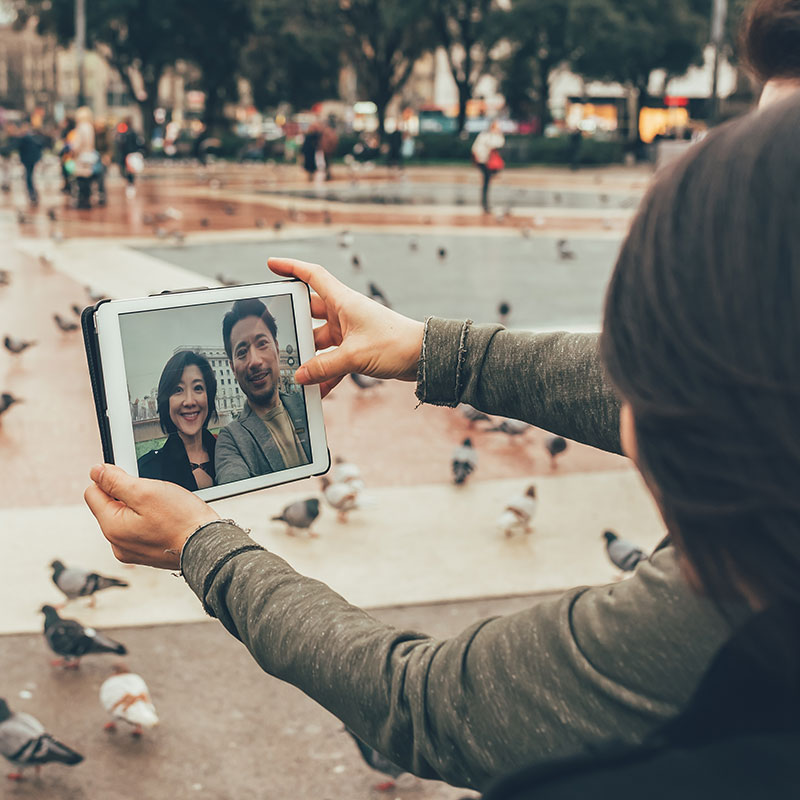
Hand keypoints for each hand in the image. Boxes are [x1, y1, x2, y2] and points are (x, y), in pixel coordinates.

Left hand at [84, 464, 219, 569]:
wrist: (209, 545)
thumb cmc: (182, 520)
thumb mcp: (146, 491)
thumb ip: (115, 480)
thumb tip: (95, 472)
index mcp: (112, 528)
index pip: (93, 492)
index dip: (111, 479)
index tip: (134, 478)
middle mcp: (117, 543)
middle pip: (110, 505)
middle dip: (128, 495)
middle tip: (154, 495)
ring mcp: (132, 551)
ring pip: (126, 517)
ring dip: (141, 507)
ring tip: (164, 509)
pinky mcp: (146, 553)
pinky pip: (139, 529)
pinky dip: (150, 521)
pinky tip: (167, 520)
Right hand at [268, 257, 423, 397]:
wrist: (424, 357)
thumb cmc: (395, 344)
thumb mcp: (355, 356)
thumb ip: (324, 367)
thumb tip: (301, 376)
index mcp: (344, 301)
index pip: (312, 276)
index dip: (290, 268)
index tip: (271, 265)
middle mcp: (345, 313)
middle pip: (310, 312)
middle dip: (294, 324)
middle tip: (277, 335)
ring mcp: (350, 331)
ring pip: (321, 340)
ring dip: (310, 356)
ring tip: (294, 371)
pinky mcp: (357, 348)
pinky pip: (334, 359)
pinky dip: (326, 372)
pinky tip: (318, 389)